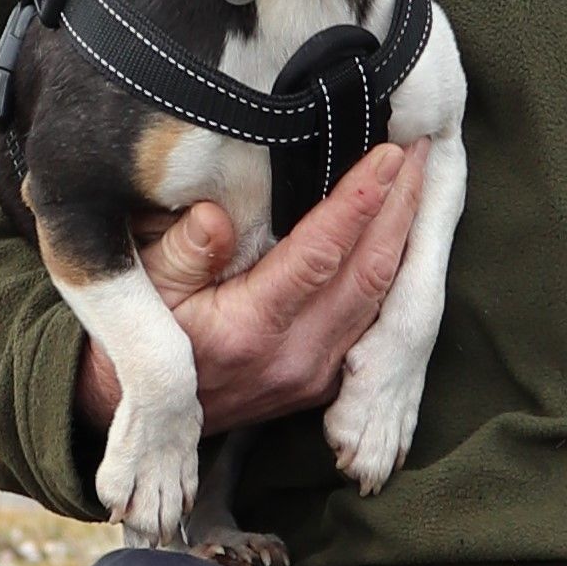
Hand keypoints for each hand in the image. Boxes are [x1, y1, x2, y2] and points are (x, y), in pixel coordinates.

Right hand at [73, 143, 418, 434]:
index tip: (390, 156)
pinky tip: (403, 236)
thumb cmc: (140, 335)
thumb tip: (215, 216)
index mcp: (250, 328)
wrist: (141, 413)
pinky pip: (374, 324)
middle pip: (370, 274)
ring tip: (423, 182)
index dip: (360, 201)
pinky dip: (395, 275)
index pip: (321, 254)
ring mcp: (315, 375)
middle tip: (425, 152)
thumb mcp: (144, 287)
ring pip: (383, 301)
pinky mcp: (323, 382)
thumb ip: (182, 252)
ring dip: (407, 238)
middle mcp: (294, 357)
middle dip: (402, 208)